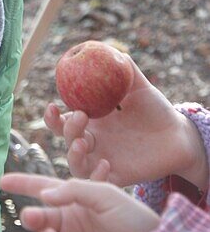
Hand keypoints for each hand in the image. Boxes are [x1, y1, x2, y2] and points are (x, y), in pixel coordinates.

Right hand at [0, 172, 158, 231]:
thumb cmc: (132, 218)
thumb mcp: (105, 194)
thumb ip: (73, 191)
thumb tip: (44, 196)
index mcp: (74, 201)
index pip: (42, 189)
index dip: (22, 184)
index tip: (2, 181)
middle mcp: (68, 223)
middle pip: (38, 218)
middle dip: (31, 217)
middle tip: (34, 218)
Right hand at [44, 56, 206, 188]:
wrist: (178, 136)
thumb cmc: (157, 109)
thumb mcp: (140, 86)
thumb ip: (124, 69)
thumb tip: (106, 49)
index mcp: (92, 122)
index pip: (62, 121)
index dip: (52, 116)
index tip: (53, 104)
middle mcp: (93, 141)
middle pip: (66, 140)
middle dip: (65, 129)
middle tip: (81, 115)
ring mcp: (102, 160)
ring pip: (75, 164)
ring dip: (72, 154)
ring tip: (83, 142)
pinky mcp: (116, 177)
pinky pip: (98, 182)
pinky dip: (96, 175)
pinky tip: (105, 163)